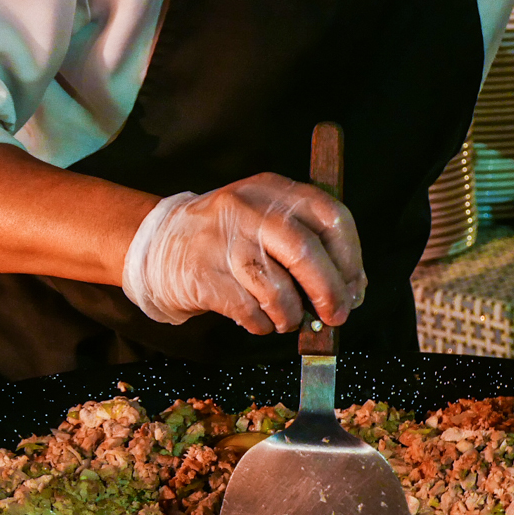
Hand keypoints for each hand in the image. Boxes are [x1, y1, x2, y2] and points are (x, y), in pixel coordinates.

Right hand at [122, 173, 366, 333]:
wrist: (160, 243)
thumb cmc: (229, 239)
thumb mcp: (268, 220)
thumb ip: (311, 245)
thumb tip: (351, 289)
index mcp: (274, 190)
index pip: (331, 216)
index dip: (350, 257)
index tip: (353, 287)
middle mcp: (249, 208)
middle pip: (305, 252)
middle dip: (328, 292)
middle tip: (335, 316)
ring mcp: (223, 240)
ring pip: (277, 288)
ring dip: (290, 315)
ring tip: (286, 319)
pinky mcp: (204, 274)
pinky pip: (249, 310)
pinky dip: (262, 324)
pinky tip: (259, 320)